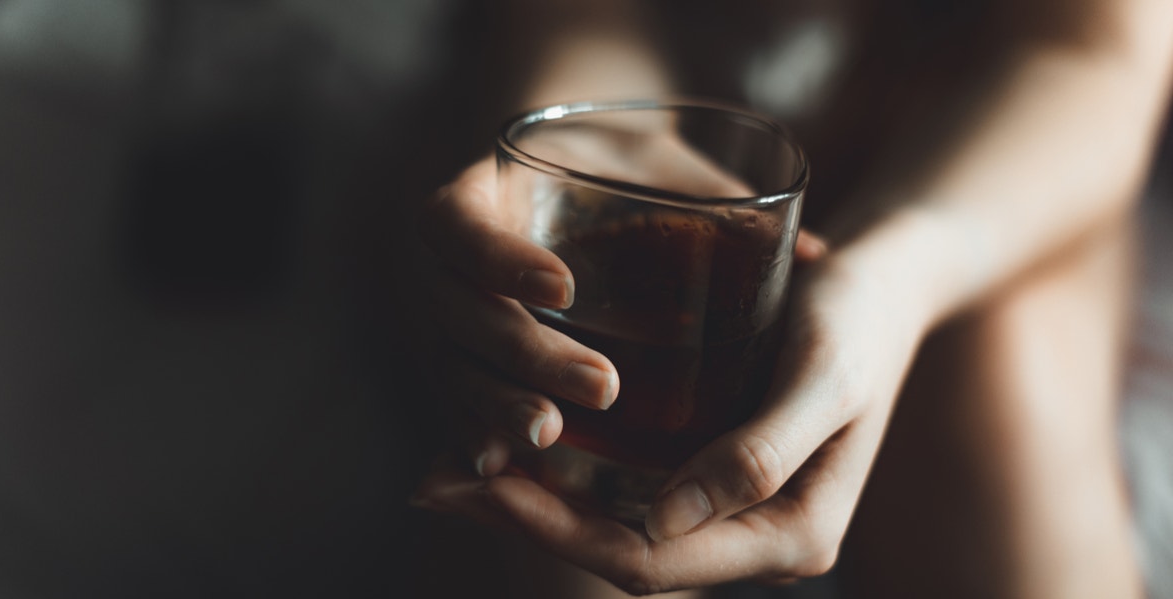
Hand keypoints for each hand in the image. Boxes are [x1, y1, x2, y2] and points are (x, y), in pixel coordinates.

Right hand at [409, 152, 828, 473]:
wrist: (587, 190)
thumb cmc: (630, 178)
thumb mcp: (668, 174)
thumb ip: (722, 208)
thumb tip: (818, 259)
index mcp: (484, 195)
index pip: (456, 223)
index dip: (496, 255)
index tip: (563, 282)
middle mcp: (451, 261)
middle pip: (455, 310)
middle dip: (520, 351)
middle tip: (600, 383)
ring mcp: (452, 317)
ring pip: (452, 366)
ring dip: (497, 404)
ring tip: (551, 434)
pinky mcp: (467, 364)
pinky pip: (455, 401)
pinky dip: (474, 430)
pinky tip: (500, 466)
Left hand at [411, 244, 926, 593]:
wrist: (887, 280)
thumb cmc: (860, 317)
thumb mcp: (824, 377)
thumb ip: (761, 453)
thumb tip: (664, 520)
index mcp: (788, 536)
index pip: (649, 558)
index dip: (554, 530)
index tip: (478, 479)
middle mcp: (754, 537)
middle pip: (616, 551)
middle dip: (521, 519)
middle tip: (429, 480)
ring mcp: (729, 508)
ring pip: (611, 526)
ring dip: (530, 502)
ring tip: (446, 469)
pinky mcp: (710, 469)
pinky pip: (624, 489)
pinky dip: (562, 473)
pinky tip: (511, 442)